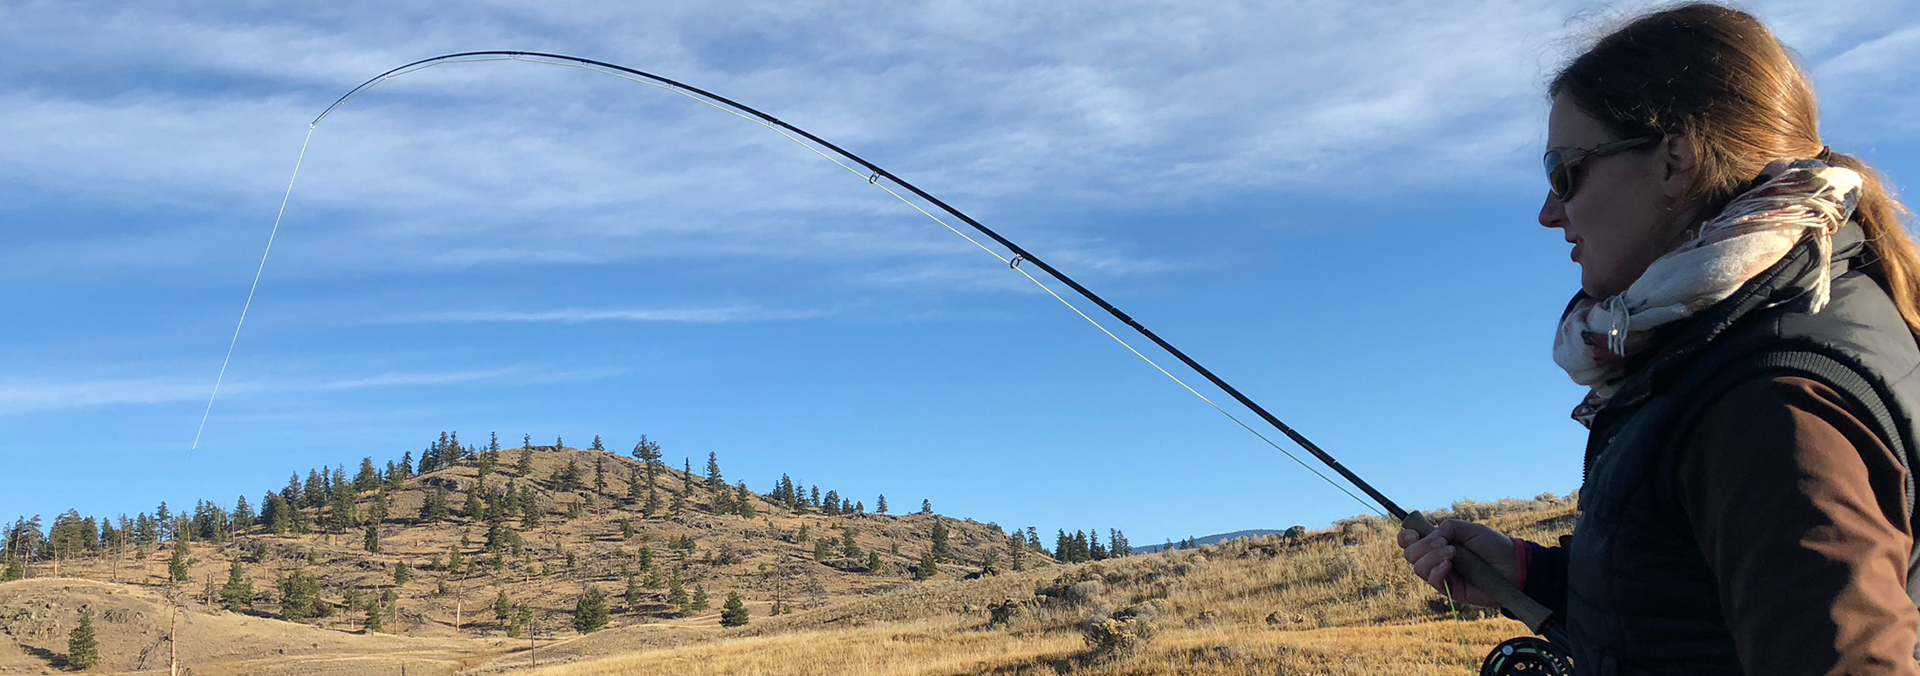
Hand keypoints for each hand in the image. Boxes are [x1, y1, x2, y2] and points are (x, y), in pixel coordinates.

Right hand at [1396, 518, 1517, 607]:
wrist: (1513, 567)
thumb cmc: (1494, 546)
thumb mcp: (1472, 530)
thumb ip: (1450, 527)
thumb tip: (1433, 535)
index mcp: (1438, 543)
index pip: (1411, 541)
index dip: (1406, 537)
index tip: (1413, 534)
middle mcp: (1435, 559)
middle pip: (1410, 555)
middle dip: (1422, 546)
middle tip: (1444, 543)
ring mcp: (1442, 575)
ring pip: (1418, 568)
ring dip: (1430, 557)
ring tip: (1452, 553)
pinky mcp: (1450, 590)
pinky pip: (1433, 581)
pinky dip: (1436, 571)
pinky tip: (1449, 565)